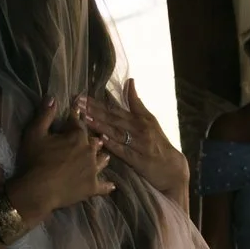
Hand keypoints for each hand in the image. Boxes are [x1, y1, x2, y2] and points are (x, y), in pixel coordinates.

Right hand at [14, 96, 112, 221]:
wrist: (38, 190)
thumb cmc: (35, 160)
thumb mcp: (35, 133)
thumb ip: (45, 114)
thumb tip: (52, 97)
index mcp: (77, 136)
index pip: (78, 124)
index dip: (75, 118)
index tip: (76, 113)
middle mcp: (90, 151)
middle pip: (94, 142)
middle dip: (93, 139)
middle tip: (95, 138)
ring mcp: (93, 170)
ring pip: (102, 160)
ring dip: (102, 157)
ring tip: (105, 156)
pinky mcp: (92, 187)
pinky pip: (103, 186)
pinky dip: (107, 185)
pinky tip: (111, 186)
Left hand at [92, 80, 190, 204]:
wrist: (172, 167)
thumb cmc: (158, 142)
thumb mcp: (150, 120)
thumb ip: (136, 103)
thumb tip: (130, 81)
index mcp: (141, 119)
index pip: (115, 109)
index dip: (98, 103)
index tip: (83, 96)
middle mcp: (139, 129)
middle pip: (113, 118)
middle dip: (94, 110)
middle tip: (77, 104)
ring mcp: (139, 144)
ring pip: (116, 132)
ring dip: (100, 125)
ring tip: (85, 118)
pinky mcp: (138, 160)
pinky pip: (123, 151)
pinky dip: (112, 144)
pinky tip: (101, 138)